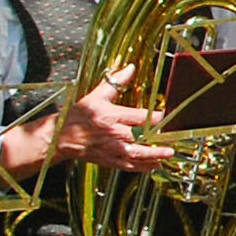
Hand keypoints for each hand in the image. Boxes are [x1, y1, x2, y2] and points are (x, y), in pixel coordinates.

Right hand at [48, 64, 174, 173]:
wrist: (60, 136)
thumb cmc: (79, 115)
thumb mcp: (97, 95)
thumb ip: (116, 82)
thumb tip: (131, 68)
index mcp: (111, 116)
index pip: (140, 117)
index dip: (157, 117)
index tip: (169, 115)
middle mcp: (113, 134)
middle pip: (141, 138)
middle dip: (158, 139)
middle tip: (174, 139)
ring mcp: (111, 149)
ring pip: (136, 154)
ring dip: (153, 155)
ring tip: (168, 154)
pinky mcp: (108, 160)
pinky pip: (127, 166)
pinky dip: (142, 168)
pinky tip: (154, 166)